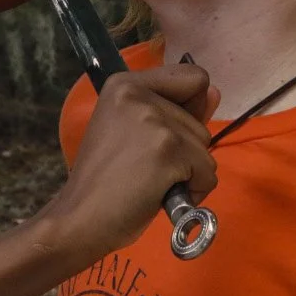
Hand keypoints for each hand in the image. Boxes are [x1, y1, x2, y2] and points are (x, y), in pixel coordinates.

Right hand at [36, 65, 219, 260]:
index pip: (193, 77)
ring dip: (189, 173)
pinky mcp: (167, 150)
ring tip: (151, 183)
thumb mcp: (135, 134)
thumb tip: (216, 93)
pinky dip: (194, 192)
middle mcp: (138, 93)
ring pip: (205, 147)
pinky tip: (160, 196)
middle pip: (200, 120)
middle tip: (146, 168)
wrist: (80, 218)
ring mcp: (154, 121)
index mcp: (124, 84)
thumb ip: (175, 111)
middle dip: (185, 151)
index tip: (165, 134)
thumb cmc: (103, 181)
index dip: (190, 109)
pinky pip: (207, 173)